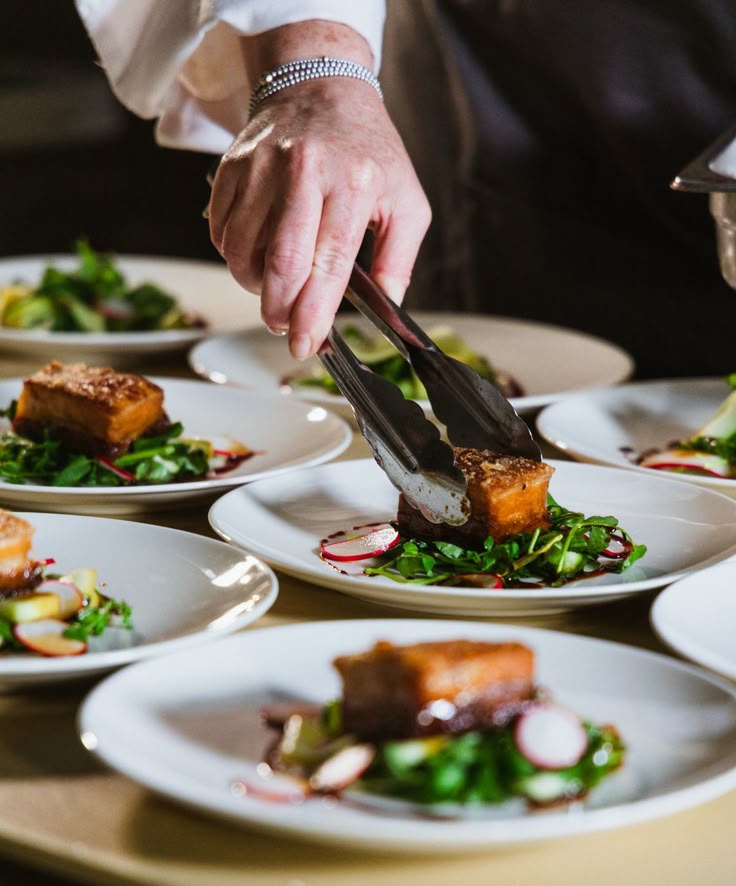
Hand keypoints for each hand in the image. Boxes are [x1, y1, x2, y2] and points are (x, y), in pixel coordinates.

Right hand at [208, 77, 430, 359]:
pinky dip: (234, 257)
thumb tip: (387, 313)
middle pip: (279, 261)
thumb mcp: (406, 201)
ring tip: (276, 287)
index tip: (305, 345)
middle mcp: (303, 171)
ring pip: (241, 251)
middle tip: (284, 327)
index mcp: (352, 182)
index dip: (313, 313)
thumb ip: (398, 261)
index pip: (329, 262)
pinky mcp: (233, 167)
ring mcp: (262, 167)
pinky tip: (256, 256)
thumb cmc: (367, 150)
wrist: (320, 86)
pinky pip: (220, 231)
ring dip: (254, 286)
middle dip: (277, 310)